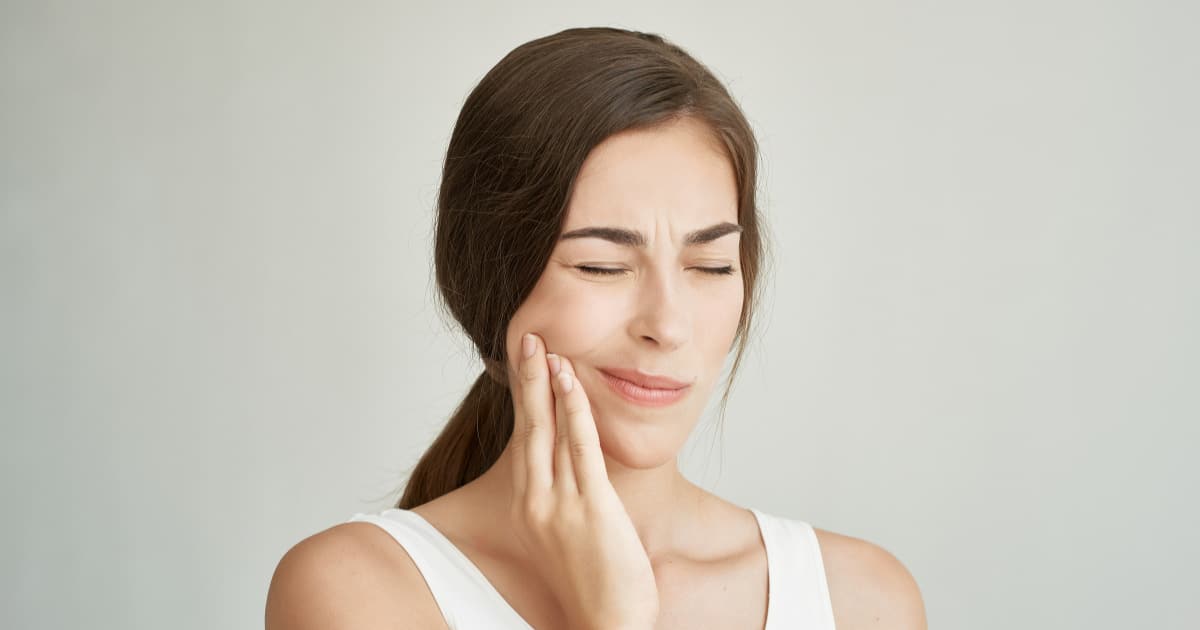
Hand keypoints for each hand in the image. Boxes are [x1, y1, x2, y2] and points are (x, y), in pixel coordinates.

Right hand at [506, 332, 658, 629]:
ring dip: (549, 386)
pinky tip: (571, 383)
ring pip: (551, 432)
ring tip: (546, 348)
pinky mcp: (590, 509)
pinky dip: (573, 412)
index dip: (525, 398)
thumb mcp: (571, 532)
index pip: (525, 439)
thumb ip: (568, 495)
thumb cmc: (594, 583)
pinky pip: (580, 450)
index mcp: (530, 506)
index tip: (525, 362)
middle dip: (527, 380)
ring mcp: (560, 505)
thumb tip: (573, 463)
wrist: (607, 624)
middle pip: (529, 428)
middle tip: (526, 338)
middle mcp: (537, 502)